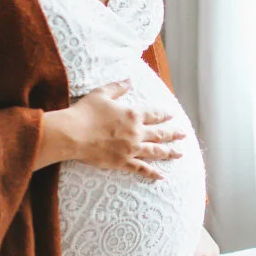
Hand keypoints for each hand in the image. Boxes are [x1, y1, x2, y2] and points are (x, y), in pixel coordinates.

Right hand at [63, 80, 184, 180]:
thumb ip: (118, 87)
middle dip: (173, 134)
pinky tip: (162, 176)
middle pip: (160, 134)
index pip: (154, 114)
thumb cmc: (85, 112)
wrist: (73, 134)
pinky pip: (141, 169)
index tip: (172, 115)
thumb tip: (129, 80)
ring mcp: (131, 149)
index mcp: (133, 114)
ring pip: (155, 151)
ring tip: (180, 153)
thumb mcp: (101, 94)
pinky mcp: (122, 162)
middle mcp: (136, 132)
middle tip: (183, 134)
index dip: (164, 115)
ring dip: (169, 152)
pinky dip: (152, 173)